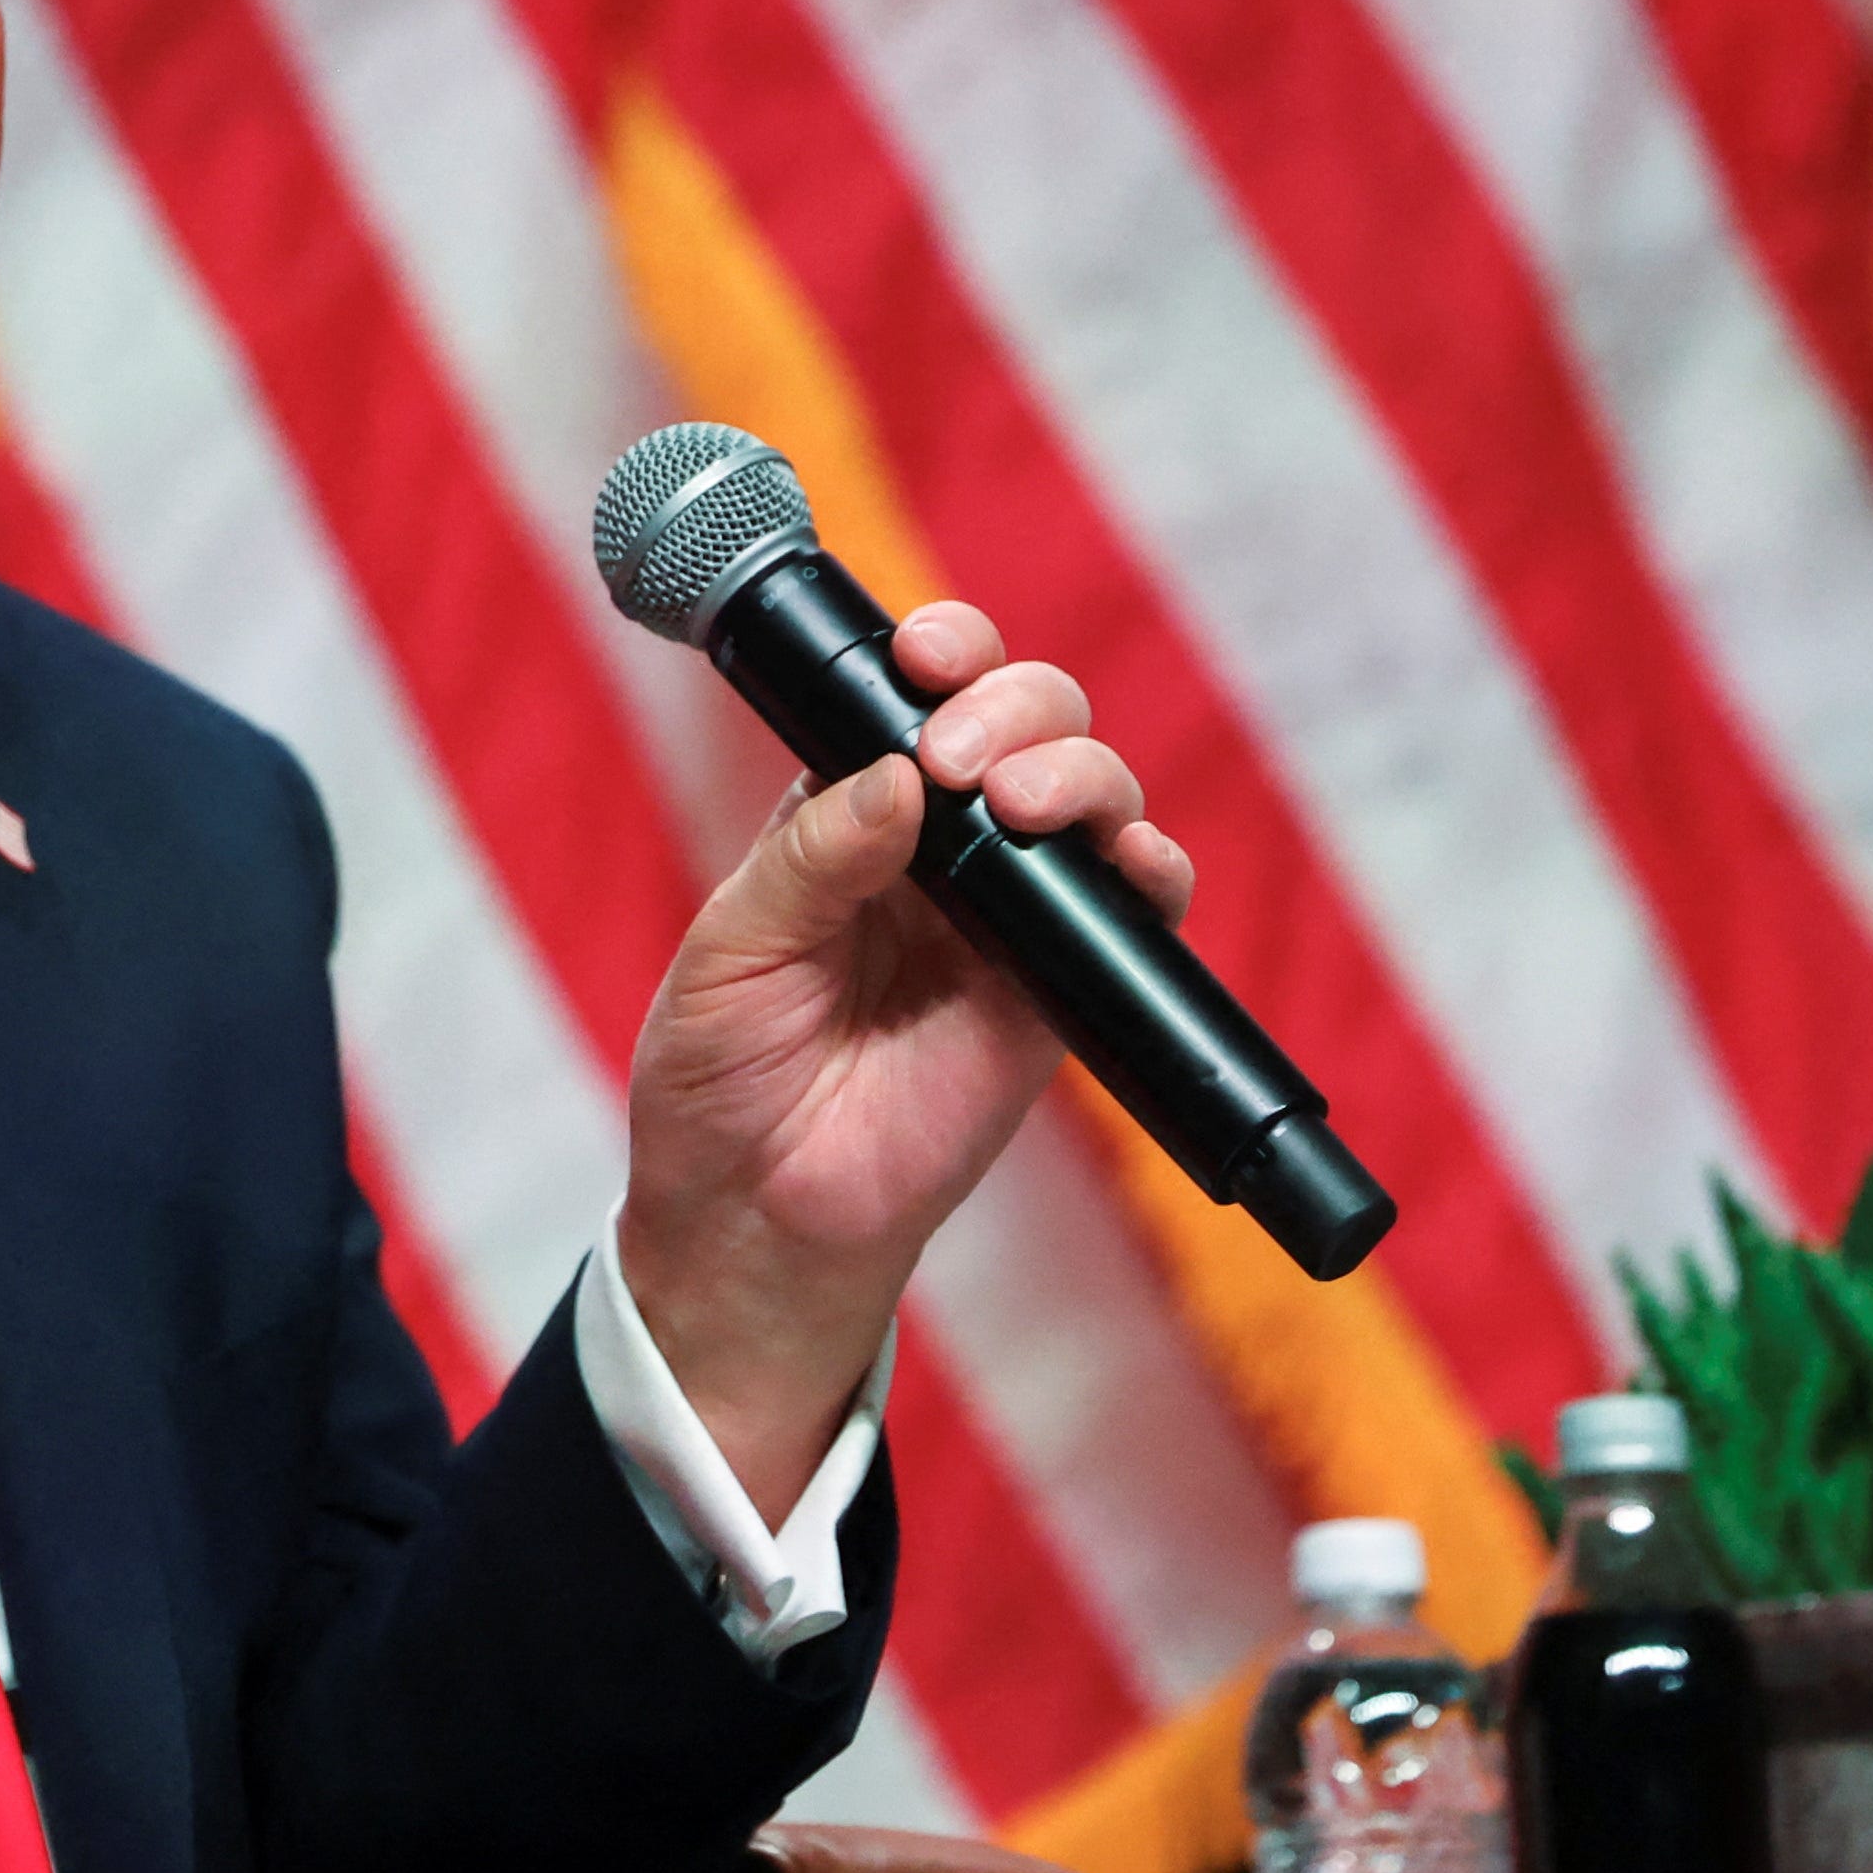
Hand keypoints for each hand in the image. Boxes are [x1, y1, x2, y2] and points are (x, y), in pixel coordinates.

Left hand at [615, 605, 1188, 1520]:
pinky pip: (1134, 913)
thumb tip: (900, 775)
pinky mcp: (1059, 993)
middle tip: (958, 759)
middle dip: (1014, 703)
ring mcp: (1010, 916)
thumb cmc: (723, 1078)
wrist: (756, 1220)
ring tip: (1015, 803)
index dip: (944, 652)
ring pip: (1091, 794)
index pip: (922, 695)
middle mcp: (945, 846)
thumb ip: (813, 857)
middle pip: (1027, 720)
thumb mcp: (736, 948)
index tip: (922, 656)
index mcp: (856, 809)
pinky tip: (1122, 862)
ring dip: (1076, 769)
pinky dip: (1148, 869)